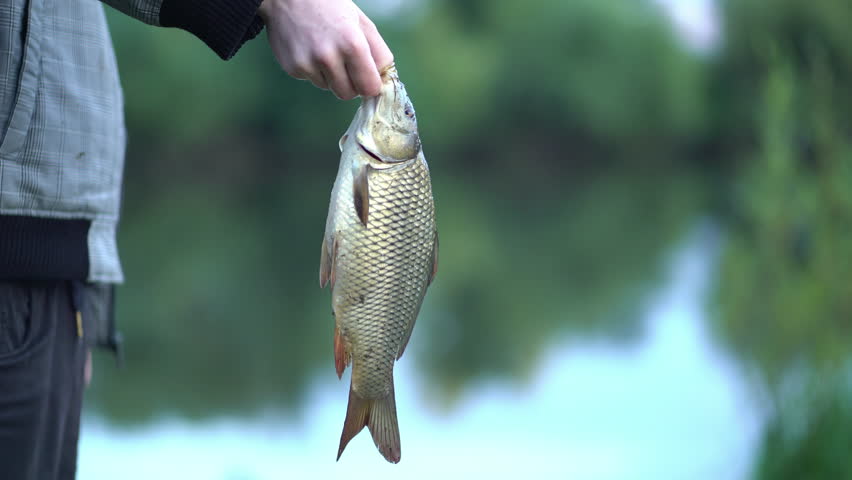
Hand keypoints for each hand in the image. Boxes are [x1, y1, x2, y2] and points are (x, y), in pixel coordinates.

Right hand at [258, 0, 393, 99]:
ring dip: (331, 76)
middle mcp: (328, 57)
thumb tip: (384, 81)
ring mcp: (308, 64)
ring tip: (325, 49)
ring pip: (329, 88)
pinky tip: (310, 48)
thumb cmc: (331, 6)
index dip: (370, 84)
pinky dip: (314, 70)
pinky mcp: (293, 68)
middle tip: (347, 64)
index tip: (368, 77)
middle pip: (348, 94)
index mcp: (351, 44)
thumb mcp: (361, 22)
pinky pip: (312, 80)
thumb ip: (378, 52)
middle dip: (351, 84)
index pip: (369, 87)